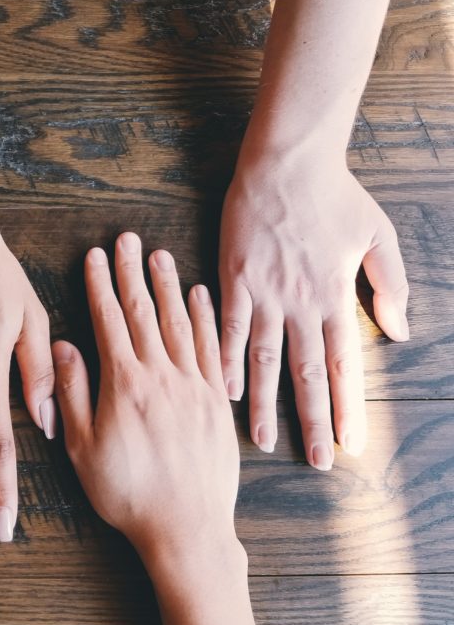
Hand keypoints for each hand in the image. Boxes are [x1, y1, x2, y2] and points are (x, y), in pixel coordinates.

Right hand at [53, 233, 253, 624]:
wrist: (187, 529)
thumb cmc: (127, 494)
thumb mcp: (82, 448)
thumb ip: (71, 393)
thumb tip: (62, 347)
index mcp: (124, 384)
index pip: (109, 321)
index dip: (100, 285)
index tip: (95, 256)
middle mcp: (162, 376)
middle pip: (145, 312)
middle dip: (132, 272)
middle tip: (128, 239)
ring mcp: (194, 386)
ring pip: (180, 323)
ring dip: (168, 286)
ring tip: (160, 255)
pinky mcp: (216, 402)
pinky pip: (212, 348)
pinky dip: (206, 318)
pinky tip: (200, 297)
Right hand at [219, 156, 408, 467]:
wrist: (286, 162)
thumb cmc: (335, 195)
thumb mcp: (379, 236)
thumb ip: (390, 286)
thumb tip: (400, 332)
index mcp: (335, 296)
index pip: (343, 364)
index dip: (348, 406)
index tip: (352, 444)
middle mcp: (301, 303)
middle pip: (306, 373)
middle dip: (313, 420)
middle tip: (316, 461)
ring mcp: (264, 293)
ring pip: (265, 359)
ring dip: (264, 403)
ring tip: (262, 441)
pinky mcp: (234, 279)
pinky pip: (229, 327)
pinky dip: (226, 360)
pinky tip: (224, 390)